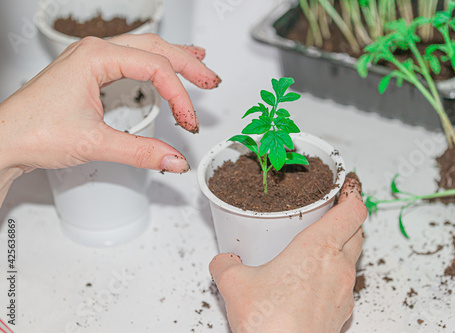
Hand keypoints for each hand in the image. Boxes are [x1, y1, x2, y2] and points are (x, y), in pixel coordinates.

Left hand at [0, 34, 219, 173]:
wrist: (4, 140)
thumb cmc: (33, 131)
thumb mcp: (94, 143)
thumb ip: (141, 152)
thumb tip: (176, 159)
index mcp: (97, 57)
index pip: (156, 69)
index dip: (179, 96)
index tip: (188, 122)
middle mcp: (95, 52)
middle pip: (155, 48)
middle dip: (188, 64)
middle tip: (211, 81)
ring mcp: (92, 60)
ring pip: (144, 48)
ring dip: (174, 57)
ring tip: (199, 62)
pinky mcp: (90, 72)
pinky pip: (131, 58)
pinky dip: (154, 62)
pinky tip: (164, 65)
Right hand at [209, 173, 366, 332]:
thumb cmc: (269, 323)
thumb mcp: (235, 285)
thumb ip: (225, 265)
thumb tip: (223, 262)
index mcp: (319, 248)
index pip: (353, 211)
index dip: (353, 195)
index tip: (347, 187)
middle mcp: (340, 268)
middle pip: (358, 232)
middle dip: (347, 219)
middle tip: (330, 213)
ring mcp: (345, 294)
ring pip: (352, 260)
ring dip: (341, 249)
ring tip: (316, 249)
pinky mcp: (342, 315)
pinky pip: (344, 287)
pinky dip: (333, 277)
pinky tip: (309, 284)